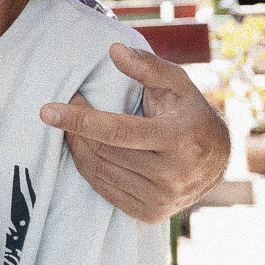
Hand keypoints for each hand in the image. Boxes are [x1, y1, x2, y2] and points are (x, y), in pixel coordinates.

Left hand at [39, 43, 228, 223]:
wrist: (217, 159)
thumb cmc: (190, 113)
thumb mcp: (177, 83)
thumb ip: (147, 66)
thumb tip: (114, 50)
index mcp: (180, 139)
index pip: (118, 131)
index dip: (80, 120)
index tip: (47, 111)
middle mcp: (173, 174)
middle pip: (104, 152)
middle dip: (76, 129)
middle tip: (63, 110)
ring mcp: (162, 199)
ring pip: (100, 172)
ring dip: (78, 148)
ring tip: (74, 128)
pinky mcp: (151, 214)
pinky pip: (104, 191)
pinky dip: (89, 169)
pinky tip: (86, 150)